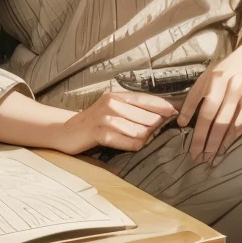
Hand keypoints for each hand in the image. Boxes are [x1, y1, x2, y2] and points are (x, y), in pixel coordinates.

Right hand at [51, 90, 177, 155]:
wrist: (66, 130)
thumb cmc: (94, 121)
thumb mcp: (111, 109)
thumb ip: (131, 109)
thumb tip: (159, 115)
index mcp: (116, 95)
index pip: (146, 99)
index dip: (163, 106)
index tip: (175, 112)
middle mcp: (112, 103)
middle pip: (146, 117)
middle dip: (155, 127)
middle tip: (157, 133)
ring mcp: (105, 118)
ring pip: (139, 131)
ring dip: (145, 138)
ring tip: (145, 140)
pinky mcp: (100, 133)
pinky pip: (127, 142)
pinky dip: (134, 146)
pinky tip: (135, 146)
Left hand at [177, 49, 241, 164]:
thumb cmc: (224, 70)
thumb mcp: (205, 77)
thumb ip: (193, 97)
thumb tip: (182, 122)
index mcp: (213, 79)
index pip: (202, 108)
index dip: (195, 128)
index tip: (189, 145)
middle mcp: (228, 86)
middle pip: (215, 118)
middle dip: (205, 140)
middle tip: (198, 158)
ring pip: (229, 123)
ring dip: (219, 143)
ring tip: (211, 158)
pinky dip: (234, 136)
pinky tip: (226, 147)